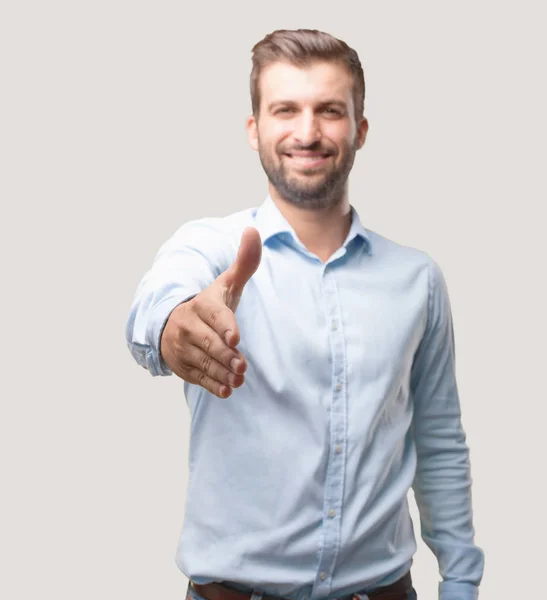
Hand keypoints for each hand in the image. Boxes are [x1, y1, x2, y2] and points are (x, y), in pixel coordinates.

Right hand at [160, 227, 261, 397]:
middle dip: (226, 355)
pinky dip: (212, 384)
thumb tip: (253, 230)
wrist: (172, 324)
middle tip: (242, 366)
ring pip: (204, 361)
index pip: (215, 315)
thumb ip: (243, 263)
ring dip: (222, 372)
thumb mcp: (225, 284)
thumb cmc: (209, 304)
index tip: (235, 337)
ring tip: (238, 380)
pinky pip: (198, 376)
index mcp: (201, 305)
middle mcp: (188, 326)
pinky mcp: (182, 366)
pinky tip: (226, 390)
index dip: (225, 326)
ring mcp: (183, 347)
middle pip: (210, 343)